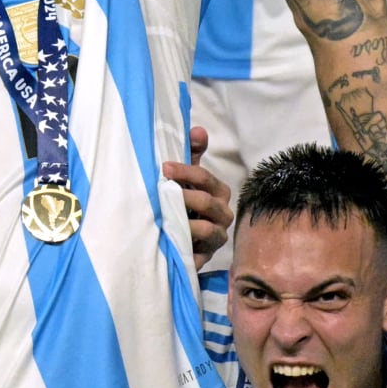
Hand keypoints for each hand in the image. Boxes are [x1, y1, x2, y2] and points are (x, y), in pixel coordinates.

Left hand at [163, 125, 233, 269]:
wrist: (185, 237)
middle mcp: (223, 215)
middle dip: (184, 196)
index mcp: (220, 192)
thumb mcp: (188, 177)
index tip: (164, 168)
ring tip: (165, 219)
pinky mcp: (206, 258)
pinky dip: (185, 252)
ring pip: (206, 230)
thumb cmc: (186, 201)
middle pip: (207, 202)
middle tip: (162, 192)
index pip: (205, 178)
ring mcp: (217, 238)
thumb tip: (198, 129)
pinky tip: (170, 246)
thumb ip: (193, 153)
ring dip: (185, 224)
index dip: (185, 172)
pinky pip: (198, 257)